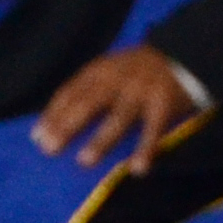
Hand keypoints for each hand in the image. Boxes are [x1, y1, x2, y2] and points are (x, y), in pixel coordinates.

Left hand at [31, 46, 201, 174]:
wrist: (185, 53)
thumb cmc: (138, 72)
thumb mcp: (108, 72)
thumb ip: (82, 95)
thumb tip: (45, 129)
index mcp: (100, 70)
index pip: (70, 91)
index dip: (53, 114)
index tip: (37, 137)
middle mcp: (118, 78)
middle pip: (88, 103)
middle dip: (68, 126)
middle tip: (50, 149)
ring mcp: (142, 90)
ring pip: (119, 117)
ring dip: (101, 139)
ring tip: (84, 161)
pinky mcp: (165, 103)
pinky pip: (154, 129)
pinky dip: (146, 149)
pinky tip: (138, 169)